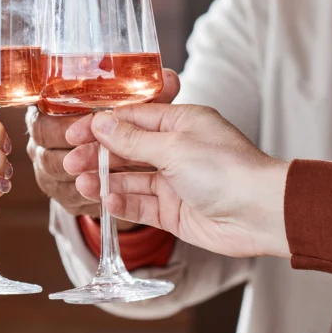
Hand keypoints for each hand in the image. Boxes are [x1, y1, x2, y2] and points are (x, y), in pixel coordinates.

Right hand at [62, 104, 290, 258]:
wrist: (260, 213)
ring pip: (130, 179)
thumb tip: (102, 124)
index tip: (74, 133)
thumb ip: (134, 139)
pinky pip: (141, 204)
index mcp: (181, 123)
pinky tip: (106, 201)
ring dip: (105, 180)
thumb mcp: (174, 147)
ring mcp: (174, 181)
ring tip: (82, 183)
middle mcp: (176, 150)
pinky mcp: (174, 211)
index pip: (132, 119)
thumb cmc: (228, 170)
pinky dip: (122, 203)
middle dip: (98, 155)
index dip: (101, 126)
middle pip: (127, 149)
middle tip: (72, 162)